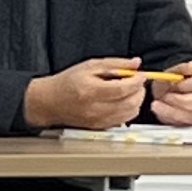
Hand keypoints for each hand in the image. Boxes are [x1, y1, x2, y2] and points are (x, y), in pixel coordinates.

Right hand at [25, 58, 145, 130]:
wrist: (50, 102)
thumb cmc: (68, 82)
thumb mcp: (90, 65)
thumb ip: (115, 63)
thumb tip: (136, 63)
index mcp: (91, 91)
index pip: (123, 89)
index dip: (137, 82)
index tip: (141, 75)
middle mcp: (95, 109)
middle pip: (129, 103)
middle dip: (139, 91)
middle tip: (137, 82)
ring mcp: (98, 121)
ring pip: (130, 114)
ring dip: (136, 101)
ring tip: (130, 91)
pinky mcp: (100, 127)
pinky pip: (123, 120)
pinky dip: (128, 110)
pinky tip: (122, 101)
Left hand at [149, 61, 191, 126]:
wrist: (169, 92)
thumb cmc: (173, 82)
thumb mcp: (172, 71)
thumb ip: (181, 68)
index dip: (185, 85)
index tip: (172, 84)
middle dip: (179, 100)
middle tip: (165, 96)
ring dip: (172, 110)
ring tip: (157, 104)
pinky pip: (185, 123)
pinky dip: (170, 117)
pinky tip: (160, 111)